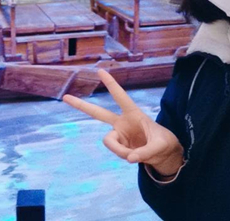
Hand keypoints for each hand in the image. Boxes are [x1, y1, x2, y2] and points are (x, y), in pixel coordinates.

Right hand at [63, 69, 183, 176]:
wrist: (163, 155)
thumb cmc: (164, 143)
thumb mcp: (161, 146)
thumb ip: (146, 152)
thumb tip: (129, 158)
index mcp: (134, 113)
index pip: (121, 97)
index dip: (111, 84)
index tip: (100, 70)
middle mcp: (122, 122)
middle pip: (98, 113)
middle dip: (81, 106)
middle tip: (65, 97)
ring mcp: (119, 134)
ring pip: (109, 141)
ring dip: (120, 150)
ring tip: (135, 155)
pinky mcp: (118, 145)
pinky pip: (116, 152)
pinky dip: (125, 156)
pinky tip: (135, 156)